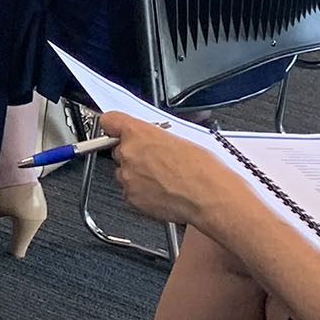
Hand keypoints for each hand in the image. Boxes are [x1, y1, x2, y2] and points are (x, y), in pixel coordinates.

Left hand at [101, 112, 247, 227]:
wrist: (210, 197)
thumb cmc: (203, 169)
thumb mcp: (181, 139)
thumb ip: (156, 137)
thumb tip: (153, 140)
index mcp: (138, 133)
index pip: (110, 121)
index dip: (115, 126)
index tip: (118, 130)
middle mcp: (128, 153)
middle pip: (119, 149)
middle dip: (134, 154)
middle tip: (156, 161)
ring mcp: (127, 177)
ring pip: (124, 172)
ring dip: (137, 174)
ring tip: (163, 179)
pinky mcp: (131, 198)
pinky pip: (130, 191)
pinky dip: (141, 192)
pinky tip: (162, 192)